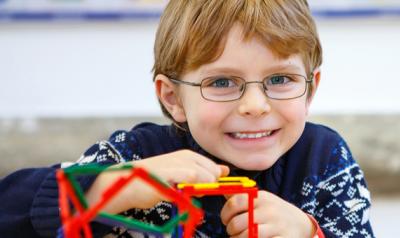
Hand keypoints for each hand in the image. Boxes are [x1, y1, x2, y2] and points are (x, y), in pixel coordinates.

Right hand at [86, 149, 228, 213]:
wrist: (128, 183)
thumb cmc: (155, 181)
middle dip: (209, 187)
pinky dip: (189, 189)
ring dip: (199, 189)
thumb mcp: (182, 175)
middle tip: (189, 192)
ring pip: (205, 177)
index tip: (204, 191)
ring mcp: (177, 164)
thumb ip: (203, 172)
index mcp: (189, 156)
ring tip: (180, 191)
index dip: (214, 183)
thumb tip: (225, 170)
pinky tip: (179, 192)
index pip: (214, 169)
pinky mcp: (169, 173)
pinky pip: (190, 179)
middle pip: (212, 174)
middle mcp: (185, 157)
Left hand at [220, 191, 314, 237]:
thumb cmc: (274, 211)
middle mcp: (268, 210)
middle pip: (237, 223)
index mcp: (260, 198)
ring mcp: (276, 226)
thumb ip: (241, 196)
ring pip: (247, 236)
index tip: (225, 219)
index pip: (234, 202)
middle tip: (233, 231)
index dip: (225, 213)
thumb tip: (221, 188)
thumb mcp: (260, 199)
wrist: (300, 224)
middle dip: (231, 230)